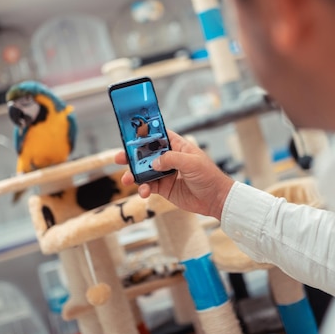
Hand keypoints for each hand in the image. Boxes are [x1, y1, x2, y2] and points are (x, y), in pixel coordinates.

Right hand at [115, 130, 234, 219]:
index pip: (158, 135)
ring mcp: (165, 173)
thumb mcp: (192, 163)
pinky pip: (148, 186)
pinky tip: (143, 192)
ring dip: (133, 175)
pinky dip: (142, 189)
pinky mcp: (164, 188)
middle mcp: (169, 158)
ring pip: (143, 171)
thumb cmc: (208, 176)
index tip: (130, 134)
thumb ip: (172, 159)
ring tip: (127, 180)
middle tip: (119, 158)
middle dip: (132, 156)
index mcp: (177, 146)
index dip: (145, 134)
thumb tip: (154, 162)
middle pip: (146, 153)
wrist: (215, 199)